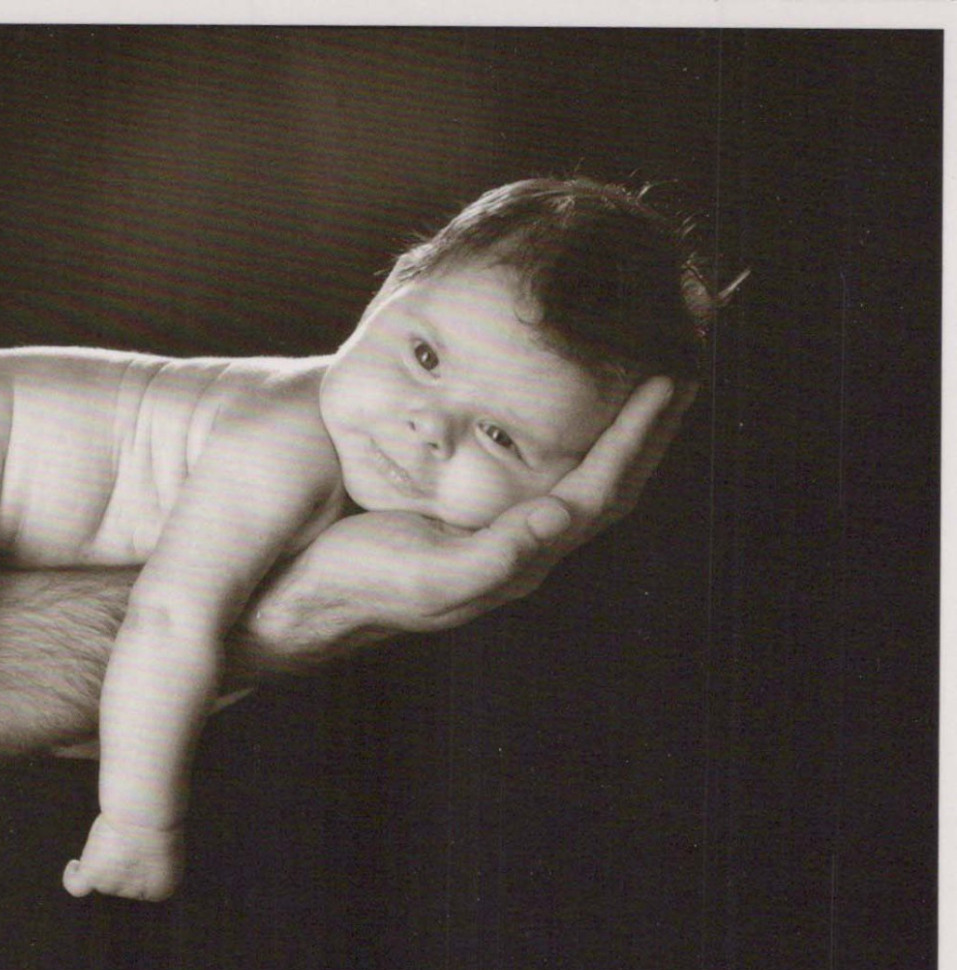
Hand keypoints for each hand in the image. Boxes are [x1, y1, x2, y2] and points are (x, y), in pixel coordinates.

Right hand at [63, 812, 183, 901]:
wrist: (146, 813)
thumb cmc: (158, 818)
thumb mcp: (165, 841)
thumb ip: (152, 857)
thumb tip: (132, 857)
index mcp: (164, 887)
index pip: (145, 883)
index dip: (141, 863)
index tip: (141, 845)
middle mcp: (137, 894)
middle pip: (120, 880)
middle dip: (122, 859)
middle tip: (129, 832)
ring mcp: (113, 887)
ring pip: (101, 874)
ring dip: (104, 855)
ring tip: (113, 831)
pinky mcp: (92, 877)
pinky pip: (76, 885)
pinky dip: (72, 877)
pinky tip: (75, 864)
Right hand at [240, 376, 695, 664]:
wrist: (303, 595)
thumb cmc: (358, 586)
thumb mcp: (425, 578)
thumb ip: (494, 558)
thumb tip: (558, 520)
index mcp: (520, 555)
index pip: (600, 489)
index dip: (638, 437)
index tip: (668, 379)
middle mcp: (522, 541)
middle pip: (608, 480)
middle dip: (647, 427)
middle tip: (677, 363)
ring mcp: (499, 524)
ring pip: (579, 470)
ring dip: (616, 426)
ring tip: (636, 373)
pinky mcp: (469, 506)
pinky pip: (535, 463)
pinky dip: (564, 427)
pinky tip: (558, 397)